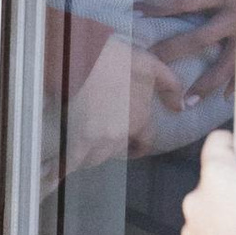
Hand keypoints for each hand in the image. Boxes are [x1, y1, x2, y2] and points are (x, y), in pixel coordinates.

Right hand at [60, 38, 176, 170]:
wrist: (85, 55)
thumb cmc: (116, 57)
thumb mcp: (151, 65)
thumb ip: (170, 86)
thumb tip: (181, 107)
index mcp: (140, 119)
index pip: (144, 143)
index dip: (139, 145)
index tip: (133, 146)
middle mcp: (121, 134)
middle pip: (117, 152)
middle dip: (111, 147)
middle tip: (100, 139)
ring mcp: (98, 139)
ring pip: (95, 159)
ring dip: (90, 156)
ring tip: (81, 152)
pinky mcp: (77, 138)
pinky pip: (71, 161)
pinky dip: (63, 170)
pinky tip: (54, 179)